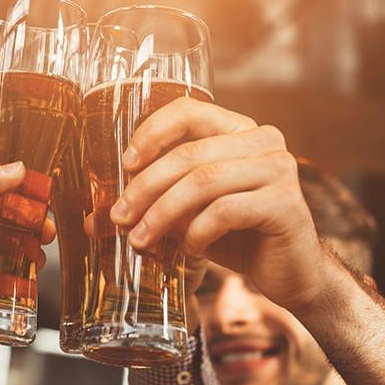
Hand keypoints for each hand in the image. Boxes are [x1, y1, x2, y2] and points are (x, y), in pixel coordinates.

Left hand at [110, 97, 326, 311]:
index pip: (188, 110)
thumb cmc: (237, 238)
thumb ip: (154, 206)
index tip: (126, 165)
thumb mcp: (190, 215)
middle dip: (145, 188)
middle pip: (189, 154)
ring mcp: (279, 169)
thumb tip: (94, 220)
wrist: (290, 274)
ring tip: (142, 240)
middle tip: (119, 217)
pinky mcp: (286, 203)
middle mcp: (263, 140)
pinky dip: (198, 232)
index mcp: (239, 130)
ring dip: (163, 214)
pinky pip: (225, 211)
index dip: (151, 133)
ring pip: (203, 182)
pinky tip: (190, 249)